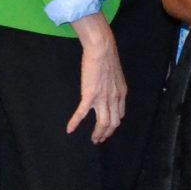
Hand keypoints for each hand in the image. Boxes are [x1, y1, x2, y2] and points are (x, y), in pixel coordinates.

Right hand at [67, 17, 126, 143]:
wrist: (102, 49)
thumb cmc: (107, 57)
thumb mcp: (116, 74)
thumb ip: (114, 85)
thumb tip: (109, 88)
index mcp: (121, 94)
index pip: (120, 115)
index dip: (114, 124)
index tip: (109, 128)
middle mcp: (114, 99)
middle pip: (112, 123)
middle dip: (106, 133)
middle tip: (100, 139)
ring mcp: (102, 99)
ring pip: (102, 123)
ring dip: (97, 134)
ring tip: (93, 140)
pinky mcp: (89, 96)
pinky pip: (82, 114)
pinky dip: (75, 123)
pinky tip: (69, 129)